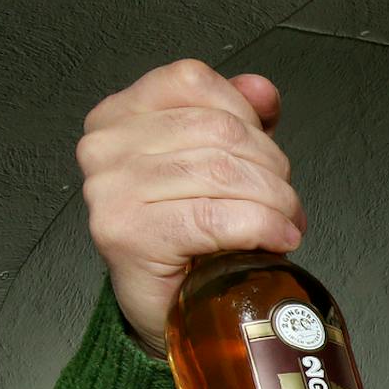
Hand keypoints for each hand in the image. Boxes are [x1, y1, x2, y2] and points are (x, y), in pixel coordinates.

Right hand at [77, 59, 303, 354]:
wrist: (168, 307)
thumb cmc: (189, 238)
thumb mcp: (214, 162)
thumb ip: (236, 115)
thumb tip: (260, 89)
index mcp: (118, 117)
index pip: (193, 82)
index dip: (246, 115)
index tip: (262, 154)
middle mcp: (105, 147)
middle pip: (219, 129)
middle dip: (271, 167)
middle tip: (284, 202)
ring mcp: (111, 190)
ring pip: (225, 171)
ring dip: (275, 201)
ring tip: (283, 223)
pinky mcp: (129, 233)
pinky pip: (218, 217)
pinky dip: (263, 227)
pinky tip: (275, 239)